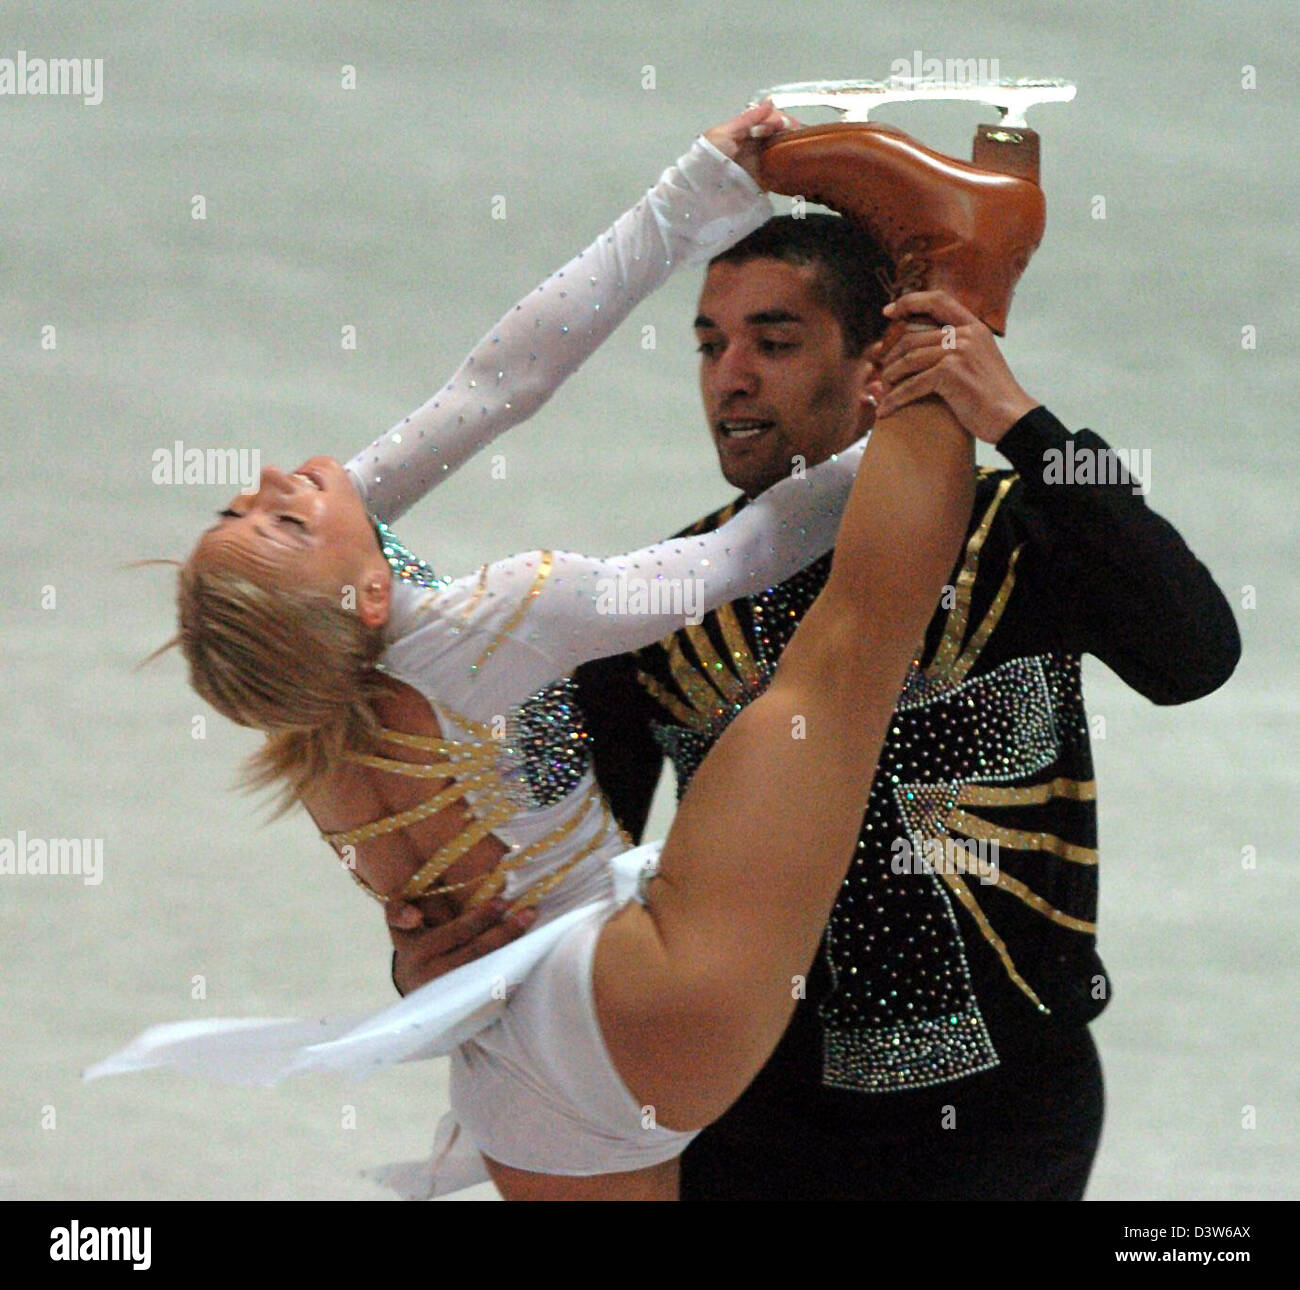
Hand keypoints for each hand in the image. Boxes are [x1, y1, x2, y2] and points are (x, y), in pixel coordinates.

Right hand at [387, 895, 536, 994]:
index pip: (456, 933)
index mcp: (419, 954)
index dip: (481, 917)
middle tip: (529, 912)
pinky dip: (513, 974)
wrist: (415, 996)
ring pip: (489, 971)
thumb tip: (415, 916)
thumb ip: (399, 912)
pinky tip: (528, 956)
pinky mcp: (469, 1009)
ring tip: (531, 929)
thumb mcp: (401, 929)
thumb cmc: (414, 949)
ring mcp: (454, 997)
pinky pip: (495, 991)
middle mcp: (436, 978)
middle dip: (506, 931)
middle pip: (478, 952)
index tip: (503, 901)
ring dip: (514, 949)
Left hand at [704, 99, 800, 188]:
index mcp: (742, 134)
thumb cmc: (709, 159)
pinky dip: (789, 167)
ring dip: (791, 146)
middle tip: (797, 134)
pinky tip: (799, 162)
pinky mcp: (762, 182)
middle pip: (776, 135)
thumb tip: (770, 102)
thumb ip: (747, 119)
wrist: (702, 193)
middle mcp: (752, 147)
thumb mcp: (724, 133)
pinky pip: (779, 173)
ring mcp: (758, 165)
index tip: (787, 123)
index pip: (765, 121)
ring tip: (802, 145)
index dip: (778, 119)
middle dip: (788, 131)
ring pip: (780, 151)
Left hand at [871, 291, 1038, 442]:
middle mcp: (967, 334)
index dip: (910, 301)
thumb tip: (914, 349)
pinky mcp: (951, 373)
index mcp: (974, 327)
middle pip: (913, 337)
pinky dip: (895, 399)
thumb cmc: (990, 397)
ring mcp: (959, 351)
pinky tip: (885, 410)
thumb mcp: (976, 361)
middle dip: (891, 355)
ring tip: (882, 390)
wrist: (1011, 418)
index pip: (938, 300)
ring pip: (909, 359)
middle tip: (881, 369)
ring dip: (890, 377)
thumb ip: (954, 349)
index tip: (887, 311)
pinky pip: (912, 384)